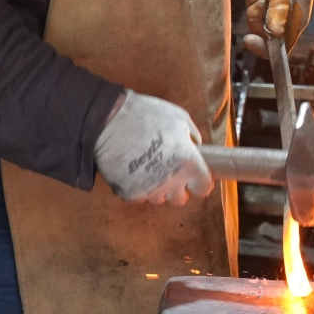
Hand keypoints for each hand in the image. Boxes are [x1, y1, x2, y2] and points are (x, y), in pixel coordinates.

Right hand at [94, 91, 213, 204]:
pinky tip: (132, 169)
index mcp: (188, 163)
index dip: (200, 181)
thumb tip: (197, 148)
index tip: (195, 176)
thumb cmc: (145, 115)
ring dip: (157, 188)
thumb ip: (192, 137)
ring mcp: (150, 190)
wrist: (109, 121)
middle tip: (169, 170)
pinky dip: (137, 187)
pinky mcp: (131, 194)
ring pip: (159, 199)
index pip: (204, 188)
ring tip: (147, 167)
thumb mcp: (179, 118)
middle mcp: (172, 181)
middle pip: (181, 198)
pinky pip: (139, 197)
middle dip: (177, 187)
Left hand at [244, 0, 313, 56]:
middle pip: (259, 29)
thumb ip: (279, 12)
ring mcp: (272, 6)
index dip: (262, 48)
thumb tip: (272, 34)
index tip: (248, 39)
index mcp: (292, 23)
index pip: (277, 48)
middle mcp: (282, 18)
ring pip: (252, 12)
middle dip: (255, 13)